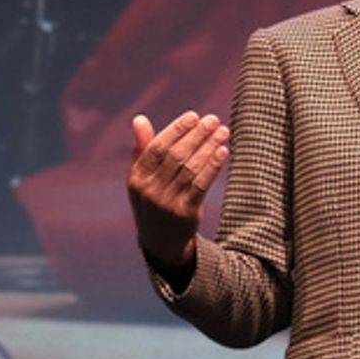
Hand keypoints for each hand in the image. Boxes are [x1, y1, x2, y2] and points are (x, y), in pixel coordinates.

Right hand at [127, 111, 229, 273]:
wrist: (160, 242)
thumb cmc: (151, 200)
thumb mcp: (141, 178)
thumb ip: (142, 149)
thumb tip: (139, 119)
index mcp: (136, 178)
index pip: (157, 148)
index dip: (176, 130)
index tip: (194, 116)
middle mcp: (149, 190)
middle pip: (176, 156)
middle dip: (196, 135)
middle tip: (213, 119)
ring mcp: (167, 203)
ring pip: (191, 168)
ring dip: (209, 147)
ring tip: (223, 131)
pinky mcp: (185, 213)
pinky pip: (201, 184)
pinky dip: (213, 166)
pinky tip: (222, 151)